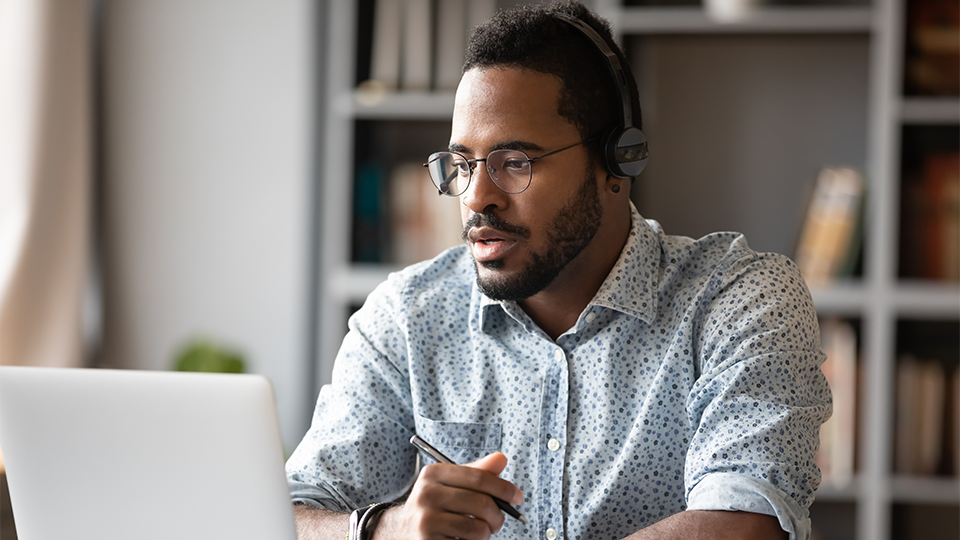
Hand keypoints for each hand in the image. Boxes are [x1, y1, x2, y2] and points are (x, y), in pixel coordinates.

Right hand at [373, 452, 523, 539]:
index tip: (517, 497)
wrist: (401, 530)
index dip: (503, 487)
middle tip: (498, 521)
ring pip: (477, 528)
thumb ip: (477, 472)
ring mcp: (426, 520)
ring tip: (479, 531)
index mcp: (434, 473)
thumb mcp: (451, 484)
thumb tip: (501, 459)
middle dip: (498, 516)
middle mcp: (426, 494)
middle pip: (481, 504)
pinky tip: (463, 539)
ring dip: (486, 533)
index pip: (478, 477)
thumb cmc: (434, 505)